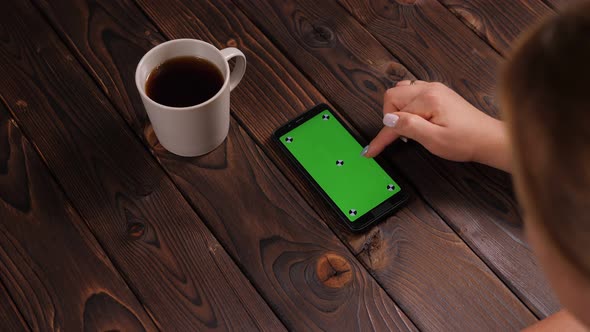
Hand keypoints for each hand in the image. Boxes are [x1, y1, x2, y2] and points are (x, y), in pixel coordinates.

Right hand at [363, 80, 510, 171]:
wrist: (489, 139)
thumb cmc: (465, 141)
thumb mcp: (434, 140)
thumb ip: (409, 127)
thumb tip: (388, 119)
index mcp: (428, 99)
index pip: (394, 114)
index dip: (382, 136)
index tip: (371, 150)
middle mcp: (429, 88)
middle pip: (393, 95)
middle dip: (391, 116)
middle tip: (402, 135)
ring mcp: (434, 88)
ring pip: (401, 92)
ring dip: (399, 110)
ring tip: (409, 127)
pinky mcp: (438, 93)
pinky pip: (412, 92)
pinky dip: (408, 106)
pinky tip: (416, 119)